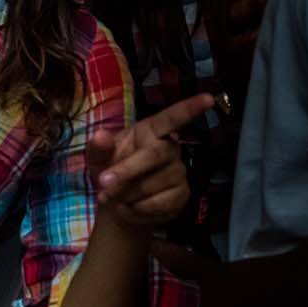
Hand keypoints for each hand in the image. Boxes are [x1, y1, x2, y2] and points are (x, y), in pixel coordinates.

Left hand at [85, 94, 214, 229]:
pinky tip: (130, 208)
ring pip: (155, 182)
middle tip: (103, 184)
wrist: (118, 205)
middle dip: (127, 171)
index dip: (191, 108)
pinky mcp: (182, 195)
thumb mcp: (98, 159)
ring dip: (128, 194)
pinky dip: (139, 209)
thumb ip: (98, 147)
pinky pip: (162, 203)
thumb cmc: (110, 172)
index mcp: (150, 130)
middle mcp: (170, 147)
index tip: (209, 97)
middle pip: (156, 154)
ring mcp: (179, 171)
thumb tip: (100, 135)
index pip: (172, 117)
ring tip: (114, 198)